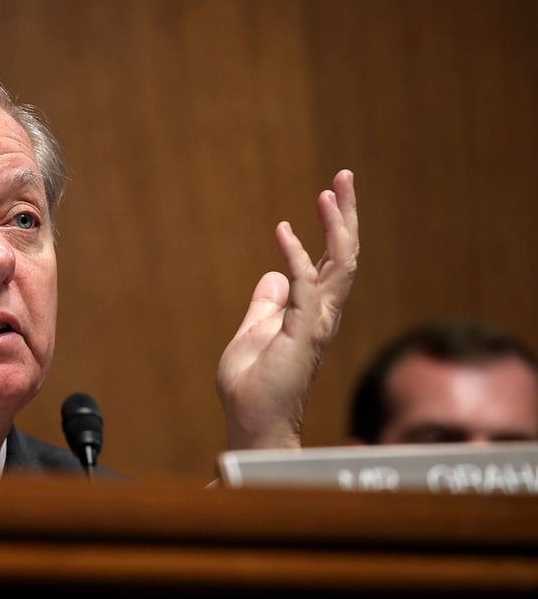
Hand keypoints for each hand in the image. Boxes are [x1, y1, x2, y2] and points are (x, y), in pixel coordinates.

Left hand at [216, 169, 358, 448]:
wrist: (252, 423)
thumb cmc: (253, 387)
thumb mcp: (253, 332)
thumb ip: (266, 305)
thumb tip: (272, 276)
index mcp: (312, 312)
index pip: (332, 260)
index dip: (333, 225)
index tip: (328, 192)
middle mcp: (323, 314)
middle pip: (345, 254)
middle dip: (346, 213)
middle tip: (345, 175)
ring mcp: (316, 324)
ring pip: (339, 265)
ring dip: (336, 226)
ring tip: (331, 191)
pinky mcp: (303, 334)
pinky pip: (304, 286)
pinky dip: (295, 255)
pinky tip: (283, 231)